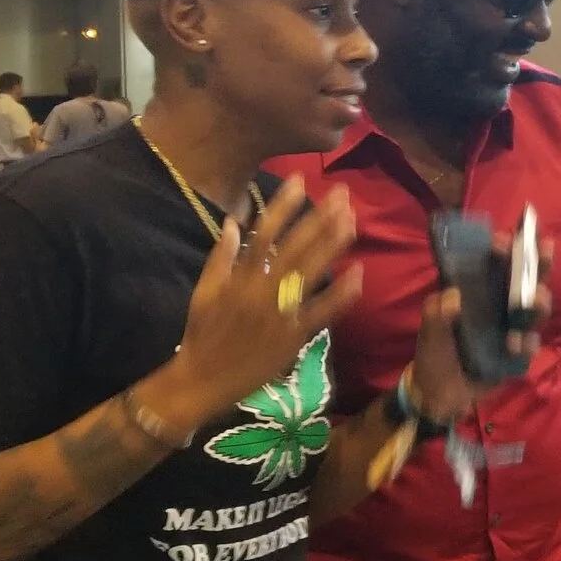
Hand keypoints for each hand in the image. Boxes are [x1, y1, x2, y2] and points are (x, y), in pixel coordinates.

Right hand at [145, 177, 363, 430]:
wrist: (202, 381)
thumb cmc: (202, 334)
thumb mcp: (203, 292)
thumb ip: (221, 256)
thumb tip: (234, 220)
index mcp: (238, 278)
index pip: (263, 232)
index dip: (283, 205)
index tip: (300, 180)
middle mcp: (260, 291)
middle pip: (294, 247)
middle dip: (319, 218)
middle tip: (342, 194)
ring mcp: (279, 314)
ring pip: (310, 273)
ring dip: (333, 245)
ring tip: (353, 220)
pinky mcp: (293, 337)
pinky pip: (321, 313)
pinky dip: (341, 294)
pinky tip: (359, 273)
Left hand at [412, 236, 553, 419]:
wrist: (440, 395)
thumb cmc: (434, 354)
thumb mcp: (429, 331)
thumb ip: (437, 312)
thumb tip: (454, 296)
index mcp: (478, 293)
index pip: (495, 263)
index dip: (504, 249)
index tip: (503, 241)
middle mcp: (499, 305)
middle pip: (526, 278)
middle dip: (539, 262)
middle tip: (545, 249)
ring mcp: (512, 327)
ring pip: (535, 307)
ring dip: (538, 301)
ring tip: (532, 301)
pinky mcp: (518, 352)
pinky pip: (531, 343)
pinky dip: (526, 343)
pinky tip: (513, 346)